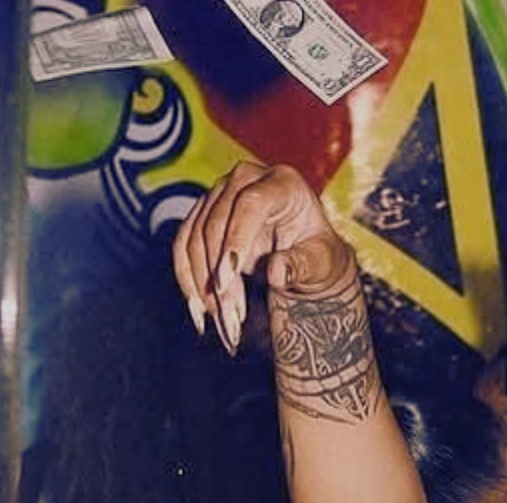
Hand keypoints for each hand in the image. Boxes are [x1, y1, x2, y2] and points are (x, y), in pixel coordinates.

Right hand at [171, 161, 355, 353]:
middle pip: (217, 221)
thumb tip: (276, 274)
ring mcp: (221, 193)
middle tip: (229, 316)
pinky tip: (199, 310)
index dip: (235, 240)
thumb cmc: (319, 256)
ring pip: (195, 234)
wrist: (306, 255)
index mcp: (282, 183)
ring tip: (221, 320)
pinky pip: (184, 244)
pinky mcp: (204, 213)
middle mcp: (246, 179)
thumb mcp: (321, 263)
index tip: (226, 279)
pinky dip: (187, 278)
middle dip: (217, 272)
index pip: (250, 204)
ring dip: (202, 281)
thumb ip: (301, 265)